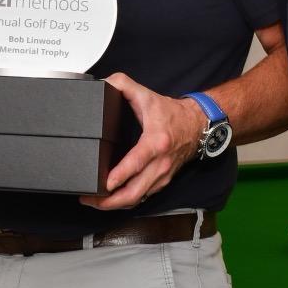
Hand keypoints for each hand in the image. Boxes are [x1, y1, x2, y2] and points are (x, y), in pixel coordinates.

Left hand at [81, 74, 207, 209]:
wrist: (198, 126)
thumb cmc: (172, 114)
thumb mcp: (147, 95)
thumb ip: (124, 84)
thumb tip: (104, 83)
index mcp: (155, 142)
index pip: (137, 162)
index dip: (120, 175)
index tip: (105, 183)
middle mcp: (160, 164)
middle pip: (135, 192)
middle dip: (110, 201)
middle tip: (89, 199)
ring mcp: (162, 176)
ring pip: (138, 199)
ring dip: (115, 204)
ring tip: (94, 202)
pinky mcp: (161, 182)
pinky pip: (142, 197)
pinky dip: (125, 201)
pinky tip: (111, 199)